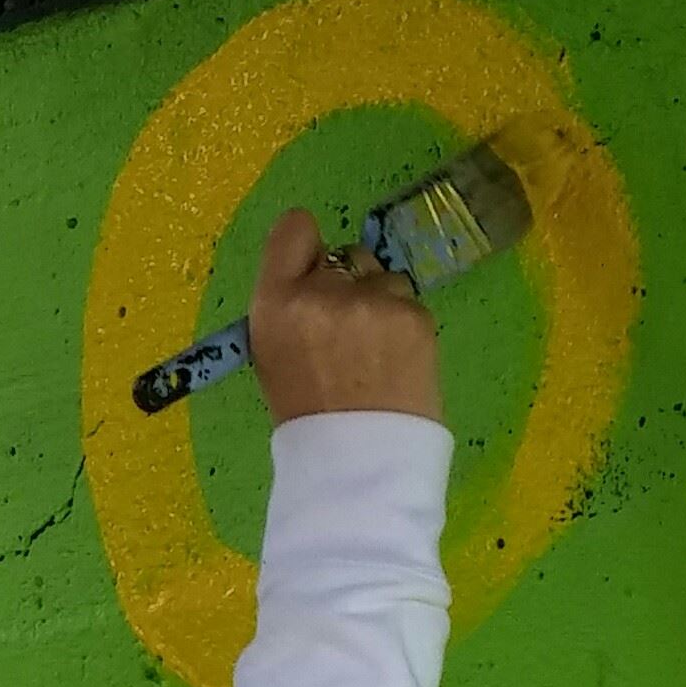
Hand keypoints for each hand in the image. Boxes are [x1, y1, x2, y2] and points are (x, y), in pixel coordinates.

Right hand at [248, 208, 442, 426]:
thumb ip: (290, 308)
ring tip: (374, 352)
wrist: (358, 458)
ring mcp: (372, 300)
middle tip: (346, 331)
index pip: (294, 228)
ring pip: (382, 276)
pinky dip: (403, 326)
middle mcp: (322, 291)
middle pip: (343, 254)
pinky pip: (408, 302)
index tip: (311, 269)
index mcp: (275, 304)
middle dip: (347, 282)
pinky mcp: (413, 313)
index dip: (305, 246)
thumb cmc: (306, 413)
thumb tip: (316, 278)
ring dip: (380, 302)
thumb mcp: (272, 356)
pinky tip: (395, 362)